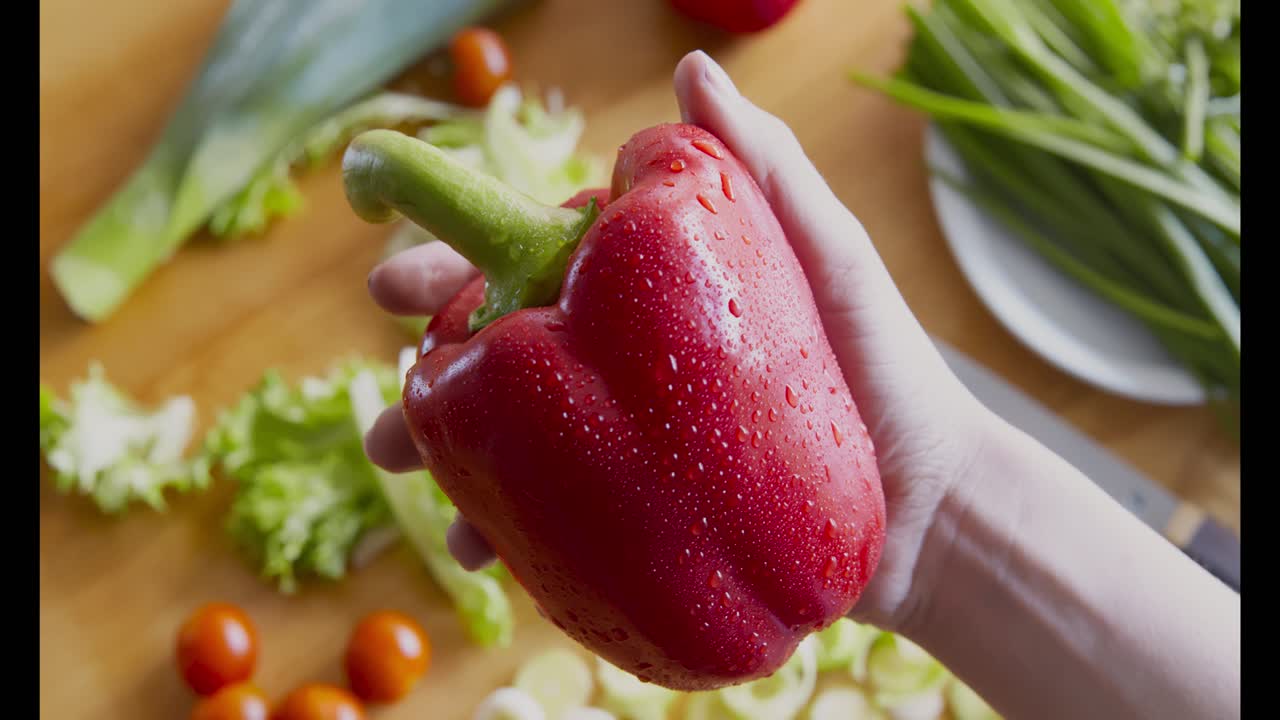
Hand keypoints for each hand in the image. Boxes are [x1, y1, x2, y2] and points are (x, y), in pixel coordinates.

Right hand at [364, 50, 999, 632]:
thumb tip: (694, 68)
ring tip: (418, 481)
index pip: (537, 262)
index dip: (457, 266)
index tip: (389, 277)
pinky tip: (486, 549)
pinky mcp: (650, 510)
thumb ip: (763, 165)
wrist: (932, 508)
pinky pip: (567, 513)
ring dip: (458, 460)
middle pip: (512, 357)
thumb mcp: (827, 255)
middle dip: (437, 377)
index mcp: (653, 288)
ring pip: (524, 440)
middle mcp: (634, 359)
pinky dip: (517, 527)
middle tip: (387, 409)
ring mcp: (638, 438)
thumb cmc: (883, 368)